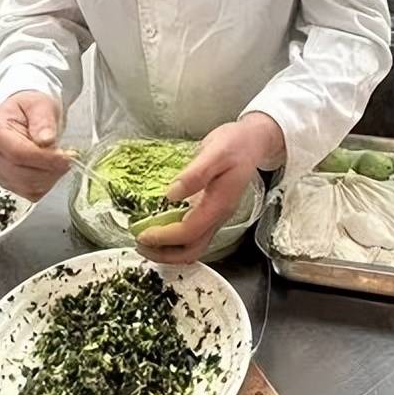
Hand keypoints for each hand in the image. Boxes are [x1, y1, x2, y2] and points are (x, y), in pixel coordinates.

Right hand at [0, 91, 72, 200]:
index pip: (17, 153)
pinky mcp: (10, 183)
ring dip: (50, 177)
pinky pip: (31, 193)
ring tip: (59, 160)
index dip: (44, 158)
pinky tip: (51, 169)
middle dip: (50, 169)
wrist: (25, 116)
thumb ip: (43, 120)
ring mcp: (0, 172)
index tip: (65, 156)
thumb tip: (46, 139)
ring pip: (27, 187)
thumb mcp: (39, 105)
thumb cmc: (29, 110)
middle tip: (67, 157)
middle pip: (22, 174)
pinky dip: (46, 184)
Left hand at [137, 113, 283, 263]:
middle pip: (192, 250)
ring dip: (168, 251)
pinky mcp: (211, 211)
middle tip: (140, 245)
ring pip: (193, 247)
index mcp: (219, 204)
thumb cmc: (236, 144)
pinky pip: (193, 236)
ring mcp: (215, 216)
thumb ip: (196, 174)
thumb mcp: (216, 152)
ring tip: (146, 243)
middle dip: (164, 254)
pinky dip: (174, 241)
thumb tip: (171, 195)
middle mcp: (218, 215)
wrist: (254, 141)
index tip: (142, 234)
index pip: (189, 232)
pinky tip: (160, 231)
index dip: (164, 237)